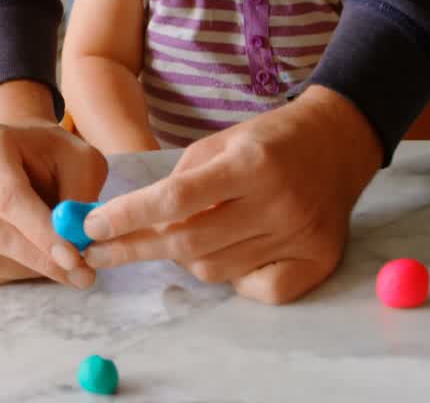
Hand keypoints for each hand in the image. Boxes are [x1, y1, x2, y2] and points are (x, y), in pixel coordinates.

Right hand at [0, 81, 107, 289]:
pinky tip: (32, 257)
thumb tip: (78, 240)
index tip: (75, 258)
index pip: (8, 196)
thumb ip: (81, 196)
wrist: (20, 154)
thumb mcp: (80, 160)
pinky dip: (10, 273)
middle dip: (40, 258)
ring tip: (59, 259)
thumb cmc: (51, 157)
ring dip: (28, 268)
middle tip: (81, 274)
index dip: (41, 231)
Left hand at [81, 86, 381, 303]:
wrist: (338, 142)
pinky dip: (231, 277)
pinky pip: (254, 289)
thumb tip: (132, 225)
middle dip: (135, 247)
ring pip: (214, 269)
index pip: (176, 199)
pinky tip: (230, 252)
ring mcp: (300, 236)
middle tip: (100, 251)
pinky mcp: (317, 262)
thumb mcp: (217, 143)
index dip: (128, 216)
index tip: (91, 227)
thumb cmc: (267, 140)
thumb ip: (179, 183)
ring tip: (182, 234)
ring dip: (184, 257)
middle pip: (189, 242)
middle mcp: (277, 203)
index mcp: (250, 164)